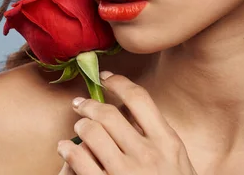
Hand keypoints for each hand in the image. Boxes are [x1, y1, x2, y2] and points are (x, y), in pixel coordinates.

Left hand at [57, 71, 196, 174]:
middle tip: (80, 105)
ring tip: (77, 130)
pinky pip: (78, 159)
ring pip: (90, 133)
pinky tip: (66, 150)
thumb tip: (127, 108)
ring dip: (79, 127)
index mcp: (168, 143)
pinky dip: (67, 150)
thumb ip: (156, 137)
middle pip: (109, 114)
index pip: (140, 98)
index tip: (104, 77)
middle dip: (89, 106)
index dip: (118, 82)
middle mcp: (149, 155)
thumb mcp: (176, 163)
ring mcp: (127, 174)